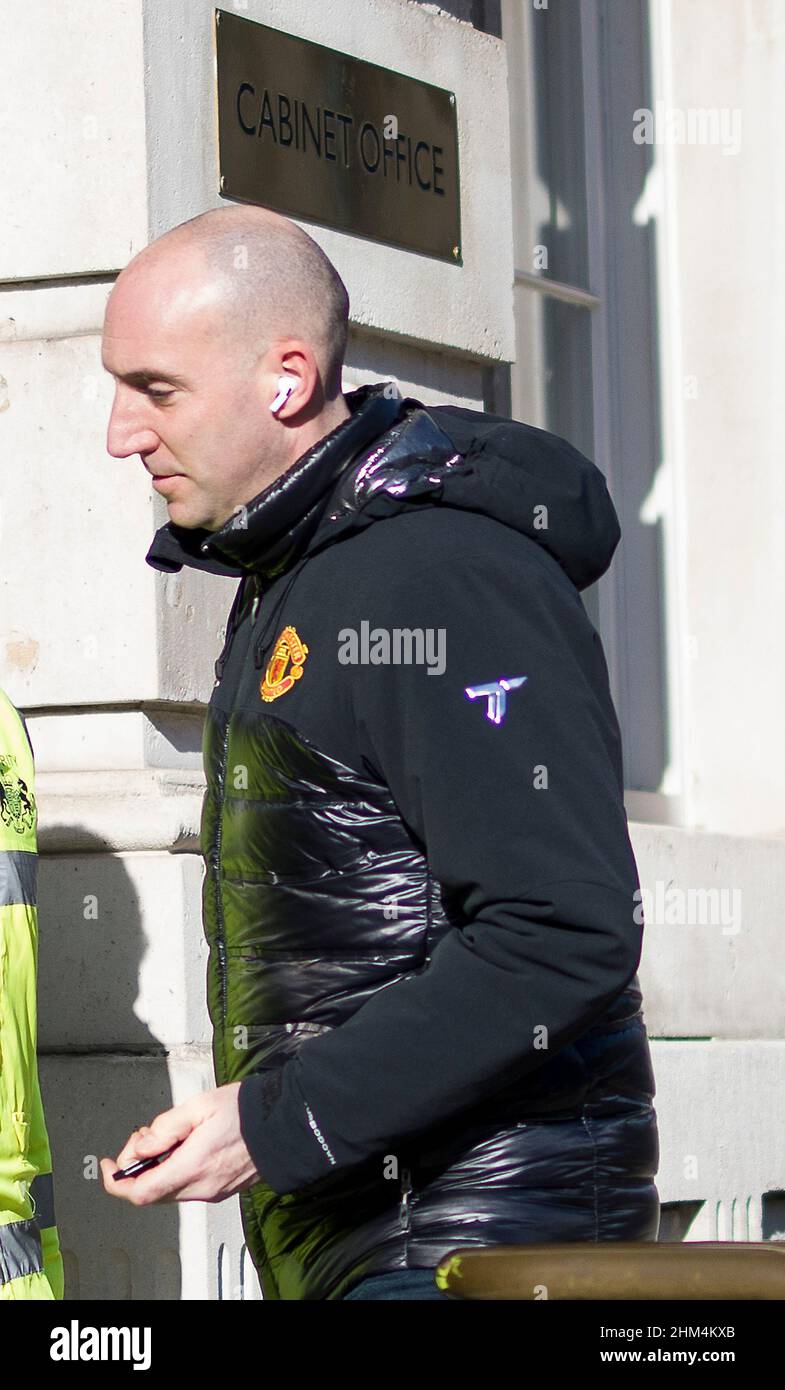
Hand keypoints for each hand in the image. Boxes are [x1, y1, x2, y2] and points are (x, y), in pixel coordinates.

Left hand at [100, 1083, 260, 1204]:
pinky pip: (187, 1186)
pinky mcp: (222, 1188)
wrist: (285, 1123)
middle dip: (138, 1165)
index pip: (140, 1191)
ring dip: (158, 1166)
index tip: (107, 1166)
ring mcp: (213, 1190)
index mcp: (192, 1166)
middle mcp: (201, 1186)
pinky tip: (185, 1146)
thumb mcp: (199, 1105)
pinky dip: (175, 1169)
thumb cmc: (247, 1111)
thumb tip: (142, 1146)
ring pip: (168, 1188)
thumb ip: (165, 1127)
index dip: (115, 1182)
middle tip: (146, 1136)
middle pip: (151, 1190)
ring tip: (170, 1136)